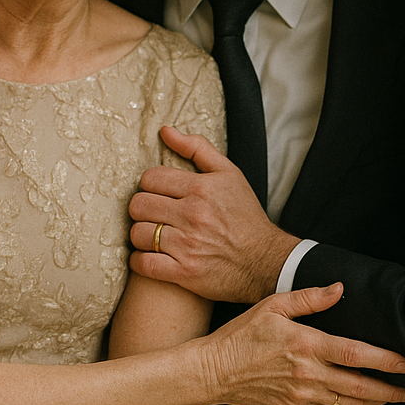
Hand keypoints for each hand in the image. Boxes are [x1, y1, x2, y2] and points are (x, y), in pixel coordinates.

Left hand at [128, 126, 300, 302]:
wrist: (266, 260)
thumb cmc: (246, 216)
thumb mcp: (229, 173)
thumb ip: (196, 148)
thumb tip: (165, 131)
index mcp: (201, 188)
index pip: (150, 178)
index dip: (150, 185)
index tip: (158, 194)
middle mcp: (192, 215)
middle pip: (138, 205)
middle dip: (142, 208)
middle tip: (152, 214)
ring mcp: (187, 246)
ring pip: (138, 234)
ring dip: (140, 235)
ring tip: (152, 235)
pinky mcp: (184, 272)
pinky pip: (143, 264)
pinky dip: (139, 261)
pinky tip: (149, 256)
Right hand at [201, 283, 404, 404]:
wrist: (213, 371)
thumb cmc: (240, 336)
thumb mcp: (272, 306)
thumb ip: (309, 298)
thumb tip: (339, 289)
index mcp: (305, 344)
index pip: (355, 354)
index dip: (385, 360)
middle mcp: (307, 373)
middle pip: (359, 385)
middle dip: (390, 390)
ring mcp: (301, 394)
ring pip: (348, 403)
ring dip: (374, 402)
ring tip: (392, 399)